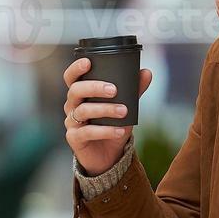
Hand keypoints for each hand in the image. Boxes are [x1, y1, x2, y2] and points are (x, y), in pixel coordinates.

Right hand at [63, 58, 152, 176]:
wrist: (109, 155)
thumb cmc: (112, 125)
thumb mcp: (125, 106)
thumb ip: (134, 90)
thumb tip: (146, 72)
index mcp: (81, 94)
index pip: (71, 78)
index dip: (76, 69)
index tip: (88, 62)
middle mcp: (72, 106)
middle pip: (75, 91)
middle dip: (94, 88)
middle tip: (113, 90)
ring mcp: (72, 122)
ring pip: (83, 111)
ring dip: (105, 109)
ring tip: (124, 111)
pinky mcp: (75, 138)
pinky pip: (87, 132)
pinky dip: (105, 131)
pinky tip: (119, 131)